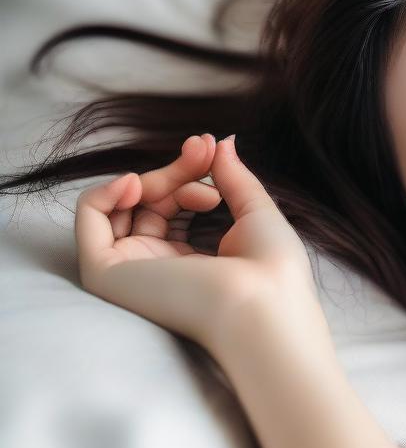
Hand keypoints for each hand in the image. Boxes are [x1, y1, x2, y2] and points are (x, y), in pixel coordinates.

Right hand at [75, 133, 320, 353]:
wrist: (263, 304)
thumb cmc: (272, 270)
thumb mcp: (256, 212)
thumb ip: (233, 177)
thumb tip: (221, 142)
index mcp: (193, 260)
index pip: (174, 204)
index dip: (189, 171)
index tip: (209, 148)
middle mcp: (160, 267)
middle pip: (149, 202)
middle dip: (176, 170)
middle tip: (202, 152)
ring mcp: (134, 270)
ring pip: (124, 206)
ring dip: (152, 179)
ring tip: (187, 179)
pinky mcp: (109, 273)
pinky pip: (90, 219)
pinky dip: (106, 191)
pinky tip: (137, 182)